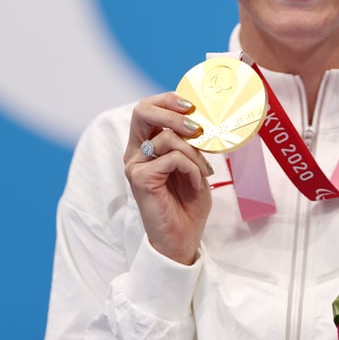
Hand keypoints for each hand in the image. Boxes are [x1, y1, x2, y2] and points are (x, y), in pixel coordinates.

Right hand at [123, 93, 213, 264]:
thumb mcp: (193, 166)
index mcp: (145, 146)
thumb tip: (200, 119)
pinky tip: (196, 182)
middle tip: (196, 125)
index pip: (147, 109)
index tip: (192, 106)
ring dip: (193, 152)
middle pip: (142, 111)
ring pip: (166, 138)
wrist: (182, 239)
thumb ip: (189, 143)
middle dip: (172, 111)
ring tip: (203, 170)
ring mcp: (135, 166)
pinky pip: (172, 159)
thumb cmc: (188, 204)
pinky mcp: (139, 179)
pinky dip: (191, 168)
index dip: (167, 100)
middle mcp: (135, 153)